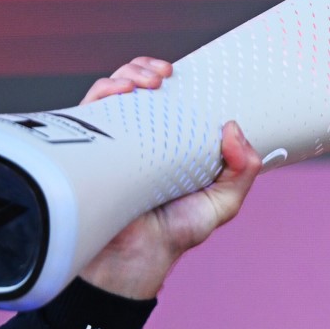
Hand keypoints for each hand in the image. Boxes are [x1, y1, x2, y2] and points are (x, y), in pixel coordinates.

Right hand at [77, 58, 262, 299]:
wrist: (137, 260)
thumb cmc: (177, 233)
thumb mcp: (223, 201)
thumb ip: (241, 169)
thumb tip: (233, 128)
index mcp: (170, 142)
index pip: (168, 97)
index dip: (175, 78)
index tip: (184, 74)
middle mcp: (139, 137)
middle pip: (135, 86)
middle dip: (146, 68)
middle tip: (164, 75)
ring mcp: (112, 142)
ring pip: (110, 92)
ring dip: (126, 74)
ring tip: (145, 82)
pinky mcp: (90, 150)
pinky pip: (88, 111)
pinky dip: (101, 92)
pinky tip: (118, 93)